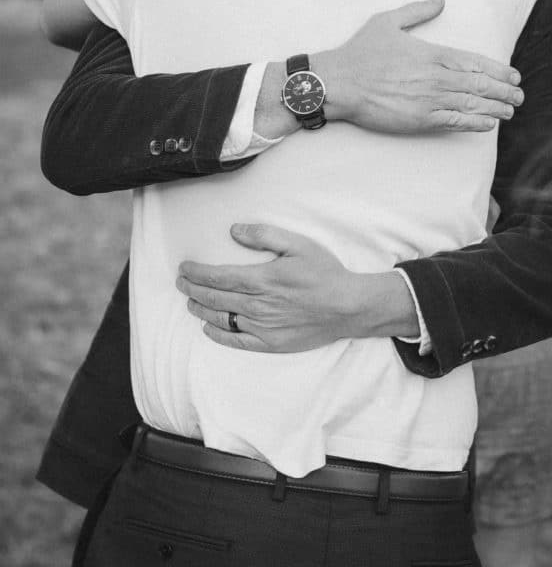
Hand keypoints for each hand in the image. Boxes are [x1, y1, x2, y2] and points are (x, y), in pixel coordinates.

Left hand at [177, 223, 416, 351]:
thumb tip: (234, 230)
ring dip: (200, 309)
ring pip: (220, 318)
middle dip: (192, 289)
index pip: (217, 276)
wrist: (347, 307)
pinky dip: (217, 334)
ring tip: (190, 301)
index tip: (184, 267)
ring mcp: (262, 327)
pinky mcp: (270, 343)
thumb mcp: (298, 244)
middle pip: (213, 297)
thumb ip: (264, 235)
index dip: (196, 272)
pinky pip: (236, 341)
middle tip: (181, 282)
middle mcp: (257, 305)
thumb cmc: (324, 272)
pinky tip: (208, 328)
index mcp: (262, 279)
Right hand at [316, 0, 523, 132]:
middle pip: (480, 85)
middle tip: (519, 95)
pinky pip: (455, 122)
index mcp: (432, 54)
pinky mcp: (420, 120)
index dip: (498, 70)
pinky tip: (488, 124)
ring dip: (495, 108)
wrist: (339, 83)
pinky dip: (475, 123)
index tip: (513, 75)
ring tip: (509, 111)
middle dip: (504, 91)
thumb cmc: (360, 53)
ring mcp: (429, 100)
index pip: (474, 62)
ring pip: (472, 104)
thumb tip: (439, 0)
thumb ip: (417, 11)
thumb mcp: (388, 21)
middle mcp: (435, 77)